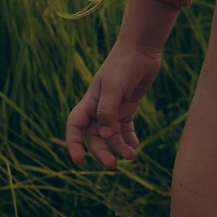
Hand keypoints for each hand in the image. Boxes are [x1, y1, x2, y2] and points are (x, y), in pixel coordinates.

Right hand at [67, 35, 161, 166]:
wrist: (142, 50)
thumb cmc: (124, 65)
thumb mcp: (114, 87)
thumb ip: (108, 111)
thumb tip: (105, 135)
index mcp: (89, 102)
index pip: (75, 127)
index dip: (74, 144)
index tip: (79, 161)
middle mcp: (99, 108)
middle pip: (95, 136)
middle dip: (102, 152)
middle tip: (113, 166)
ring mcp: (114, 108)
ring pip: (112, 135)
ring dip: (119, 147)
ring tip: (131, 156)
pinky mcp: (128, 106)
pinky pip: (126, 128)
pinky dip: (129, 138)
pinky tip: (135, 145)